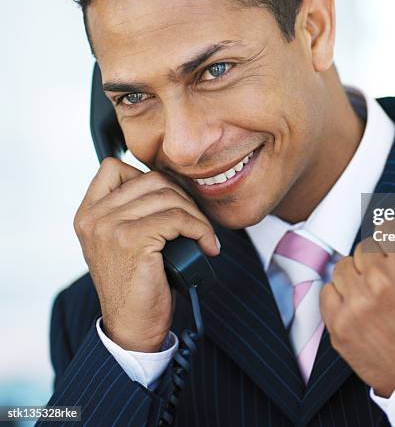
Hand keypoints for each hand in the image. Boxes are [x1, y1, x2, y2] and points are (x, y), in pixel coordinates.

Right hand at [74, 157, 219, 351]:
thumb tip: (168, 181)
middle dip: (182, 198)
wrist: (132, 327)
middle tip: (195, 222)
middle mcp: (93, 217)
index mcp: (88, 214)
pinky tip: (207, 245)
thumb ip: (130, 209)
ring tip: (203, 236)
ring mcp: (110, 227)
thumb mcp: (122, 240)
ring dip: (196, 215)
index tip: (169, 202)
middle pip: (151, 179)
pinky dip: (201, 229)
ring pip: (169, 196)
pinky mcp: (133, 240)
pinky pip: (179, 218)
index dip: (148, 178)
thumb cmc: (137, 282)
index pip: (113, 167)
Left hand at [320, 220, 394, 397]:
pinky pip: (327, 291)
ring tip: (376, 297)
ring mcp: (358, 304)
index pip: (385, 228)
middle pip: (363, 248)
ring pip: (343, 267)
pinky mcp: (340, 326)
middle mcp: (381, 282)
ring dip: (357, 278)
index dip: (392, 241)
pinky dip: (340, 297)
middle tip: (391, 283)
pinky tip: (361, 309)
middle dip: (376, 261)